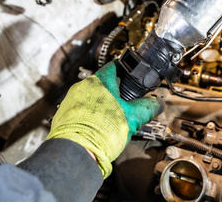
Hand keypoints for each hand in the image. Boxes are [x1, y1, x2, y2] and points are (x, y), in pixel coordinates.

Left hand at [46, 61, 161, 177]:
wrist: (76, 153)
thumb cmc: (102, 132)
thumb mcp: (133, 118)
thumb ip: (148, 107)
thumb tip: (158, 103)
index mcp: (99, 82)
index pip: (115, 66)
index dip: (126, 70)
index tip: (132, 76)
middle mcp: (82, 87)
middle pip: (103, 83)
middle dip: (116, 91)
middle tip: (127, 102)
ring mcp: (71, 101)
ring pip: (92, 97)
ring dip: (103, 103)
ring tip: (113, 117)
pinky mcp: (64, 115)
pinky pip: (81, 109)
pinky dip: (92, 114)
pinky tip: (100, 126)